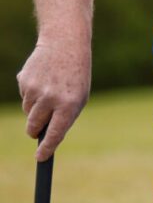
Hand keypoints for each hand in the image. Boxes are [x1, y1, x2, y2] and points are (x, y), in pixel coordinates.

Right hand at [17, 38, 91, 160]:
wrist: (65, 44)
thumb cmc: (76, 75)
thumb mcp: (79, 97)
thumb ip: (64, 117)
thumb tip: (46, 137)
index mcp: (69, 104)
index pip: (55, 133)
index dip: (47, 148)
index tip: (41, 158)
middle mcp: (51, 98)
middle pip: (34, 127)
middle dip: (35, 131)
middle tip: (39, 128)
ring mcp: (36, 89)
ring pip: (28, 112)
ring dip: (36, 108)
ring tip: (49, 91)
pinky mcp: (24, 81)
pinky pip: (24, 97)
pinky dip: (31, 94)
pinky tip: (42, 79)